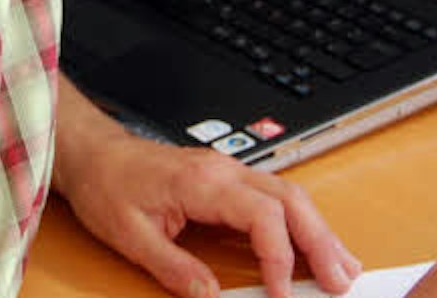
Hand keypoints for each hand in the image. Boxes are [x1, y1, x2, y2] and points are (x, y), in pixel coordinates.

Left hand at [52, 80, 359, 297]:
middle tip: (341, 281)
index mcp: (202, 181)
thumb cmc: (108, 185)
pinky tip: (314, 245)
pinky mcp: (229, 179)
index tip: (283, 293)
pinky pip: (277, 197)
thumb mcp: (130, 235)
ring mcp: (230, 171)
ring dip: (319, 231)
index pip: (262, 215)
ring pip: (291, 195)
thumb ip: (172, 267)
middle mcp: (224, 170)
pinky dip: (302, 222)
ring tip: (342, 268)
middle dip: (321, 242)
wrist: (95, 153)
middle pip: (291, 200)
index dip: (279, 256)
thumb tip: (210, 296)